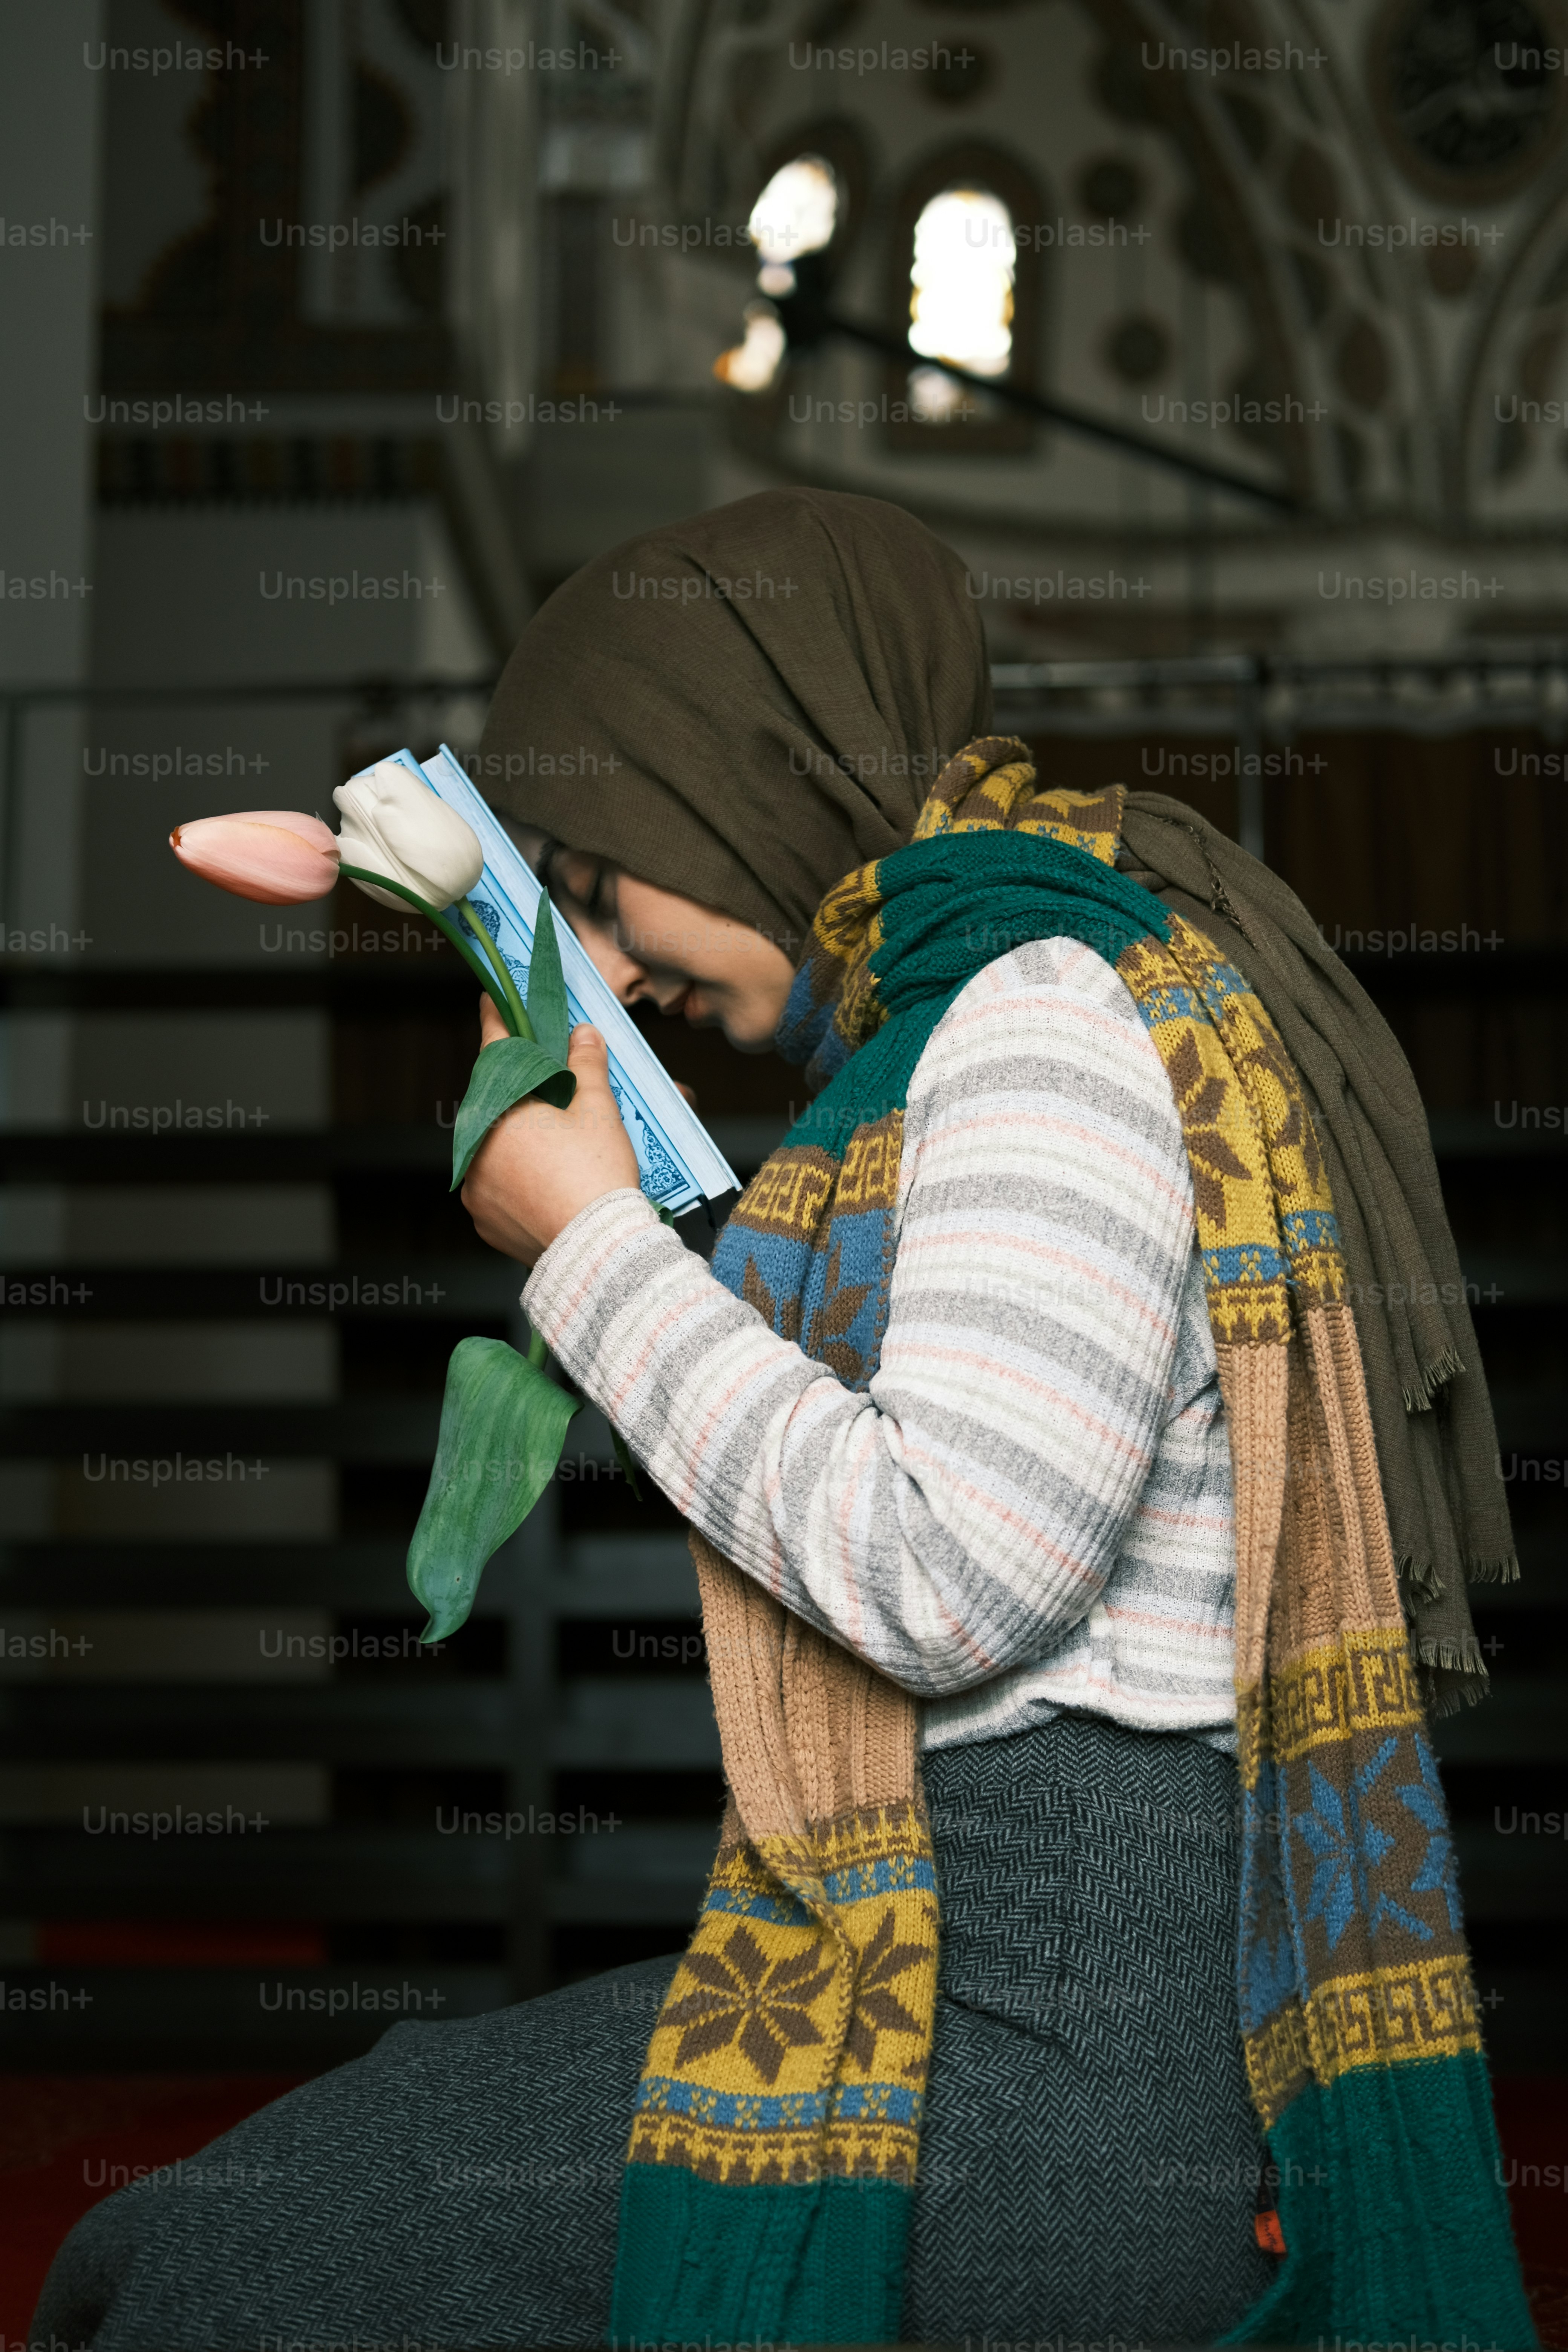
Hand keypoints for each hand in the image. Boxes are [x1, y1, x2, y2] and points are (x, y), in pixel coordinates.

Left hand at [460, 994, 640, 1265]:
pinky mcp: (486, 1222)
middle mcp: (474, 1150)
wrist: (598, 1250)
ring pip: (496, 1149)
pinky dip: (518, 1179)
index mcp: (496, 1113)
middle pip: (495, 1106)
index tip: (491, 999)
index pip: (495, 1053)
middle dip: (521, 1093)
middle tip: (548, 1086)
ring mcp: (476, 1190)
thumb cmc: (596, 1175)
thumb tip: (583, 1035)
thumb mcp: (597, 1110)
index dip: (497, 1022)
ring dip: (519, 1140)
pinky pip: (498, 1188)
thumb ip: (586, 1066)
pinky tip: (548, 1180)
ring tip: (558, 1144)